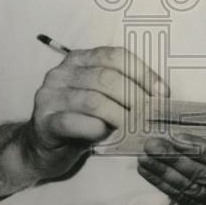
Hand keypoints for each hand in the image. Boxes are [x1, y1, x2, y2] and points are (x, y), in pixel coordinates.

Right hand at [21, 46, 166, 178]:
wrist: (43, 148)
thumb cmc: (80, 122)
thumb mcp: (103, 101)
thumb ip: (123, 92)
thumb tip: (159, 98)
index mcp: (79, 59)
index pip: (115, 56)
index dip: (143, 73)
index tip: (162, 93)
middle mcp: (61, 72)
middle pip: (106, 77)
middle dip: (135, 96)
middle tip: (151, 115)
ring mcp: (50, 96)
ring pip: (93, 100)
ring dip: (120, 115)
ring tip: (135, 127)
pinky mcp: (44, 121)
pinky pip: (74, 122)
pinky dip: (95, 128)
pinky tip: (105, 133)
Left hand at [138, 133, 205, 204]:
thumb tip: (191, 113)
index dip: (200, 149)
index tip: (176, 137)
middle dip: (175, 159)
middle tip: (151, 145)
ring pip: (193, 189)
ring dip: (164, 173)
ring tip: (144, 158)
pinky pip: (186, 199)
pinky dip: (165, 186)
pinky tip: (149, 173)